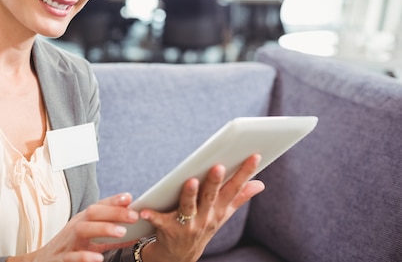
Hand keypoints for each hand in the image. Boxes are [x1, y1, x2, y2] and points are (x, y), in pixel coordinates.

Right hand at [9, 193, 138, 261]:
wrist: (42, 261)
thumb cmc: (69, 248)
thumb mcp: (89, 239)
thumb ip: (109, 235)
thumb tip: (133, 230)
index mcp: (82, 220)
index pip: (98, 206)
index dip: (113, 201)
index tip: (129, 197)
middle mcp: (75, 227)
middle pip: (93, 214)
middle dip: (114, 213)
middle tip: (134, 216)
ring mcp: (68, 242)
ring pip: (83, 230)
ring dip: (103, 229)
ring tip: (122, 232)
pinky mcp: (61, 259)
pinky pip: (73, 257)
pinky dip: (85, 257)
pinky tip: (98, 258)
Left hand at [139, 154, 264, 261]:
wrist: (179, 255)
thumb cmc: (201, 226)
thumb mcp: (222, 214)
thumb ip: (240, 198)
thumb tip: (260, 184)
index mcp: (219, 209)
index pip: (234, 188)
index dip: (245, 172)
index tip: (254, 155)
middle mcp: (206, 217)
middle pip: (211, 196)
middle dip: (215, 182)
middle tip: (218, 166)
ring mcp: (188, 225)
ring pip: (188, 207)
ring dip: (190, 195)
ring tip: (190, 182)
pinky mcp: (169, 230)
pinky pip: (160, 221)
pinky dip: (153, 215)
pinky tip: (145, 210)